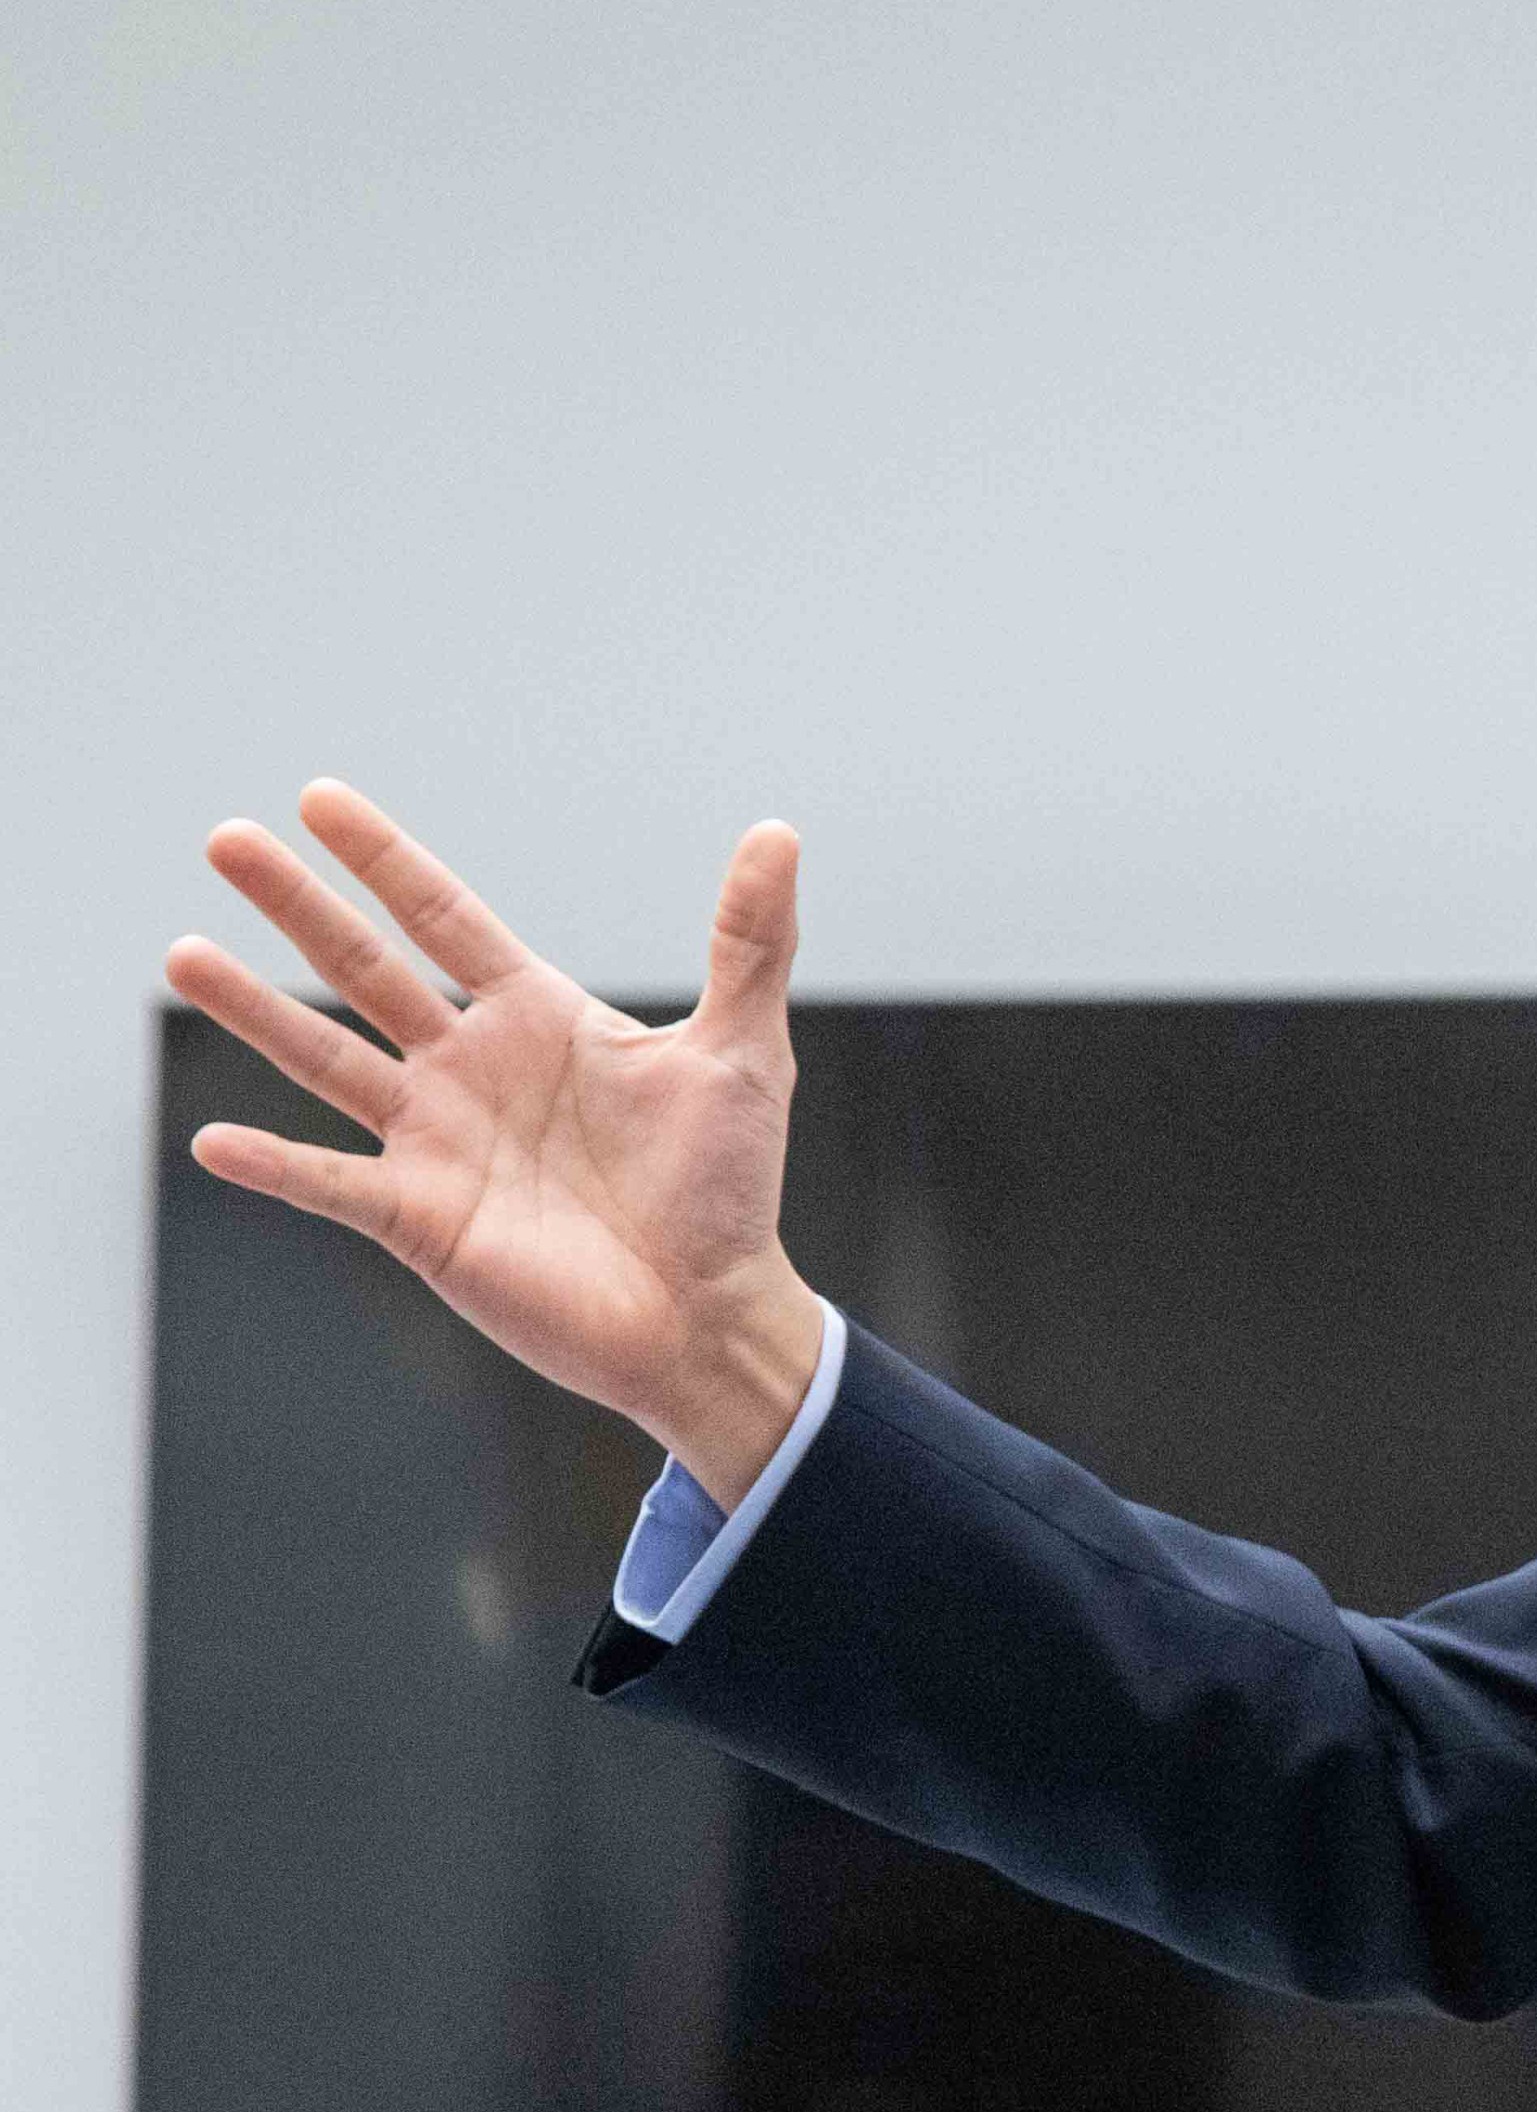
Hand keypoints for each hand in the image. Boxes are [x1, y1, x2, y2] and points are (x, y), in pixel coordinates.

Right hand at [163, 781, 826, 1508]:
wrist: (711, 1313)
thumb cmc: (729, 1185)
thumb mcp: (744, 1050)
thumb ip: (748, 941)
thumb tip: (778, 833)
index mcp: (537, 1017)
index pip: (443, 919)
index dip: (385, 861)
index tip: (318, 799)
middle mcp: (471, 1069)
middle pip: (364, 969)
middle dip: (297, 906)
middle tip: (224, 840)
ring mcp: (437, 1142)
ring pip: (326, 1061)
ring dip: (256, 1012)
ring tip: (182, 954)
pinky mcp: (422, 1220)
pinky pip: (332, 1184)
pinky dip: (276, 1166)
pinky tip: (213, 1140)